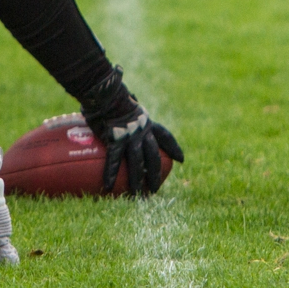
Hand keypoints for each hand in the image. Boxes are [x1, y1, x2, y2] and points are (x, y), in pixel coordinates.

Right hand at [80, 67, 184, 194]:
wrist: (107, 91)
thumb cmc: (112, 94)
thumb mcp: (125, 102)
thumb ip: (126, 108)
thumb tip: (121, 104)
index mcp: (147, 121)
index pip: (165, 137)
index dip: (173, 148)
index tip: (181, 159)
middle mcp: (143, 131)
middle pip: (154, 157)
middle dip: (155, 174)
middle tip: (155, 189)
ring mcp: (130, 136)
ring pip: (137, 163)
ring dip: (138, 180)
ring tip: (138, 196)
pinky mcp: (115, 140)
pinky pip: (114, 160)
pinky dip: (111, 174)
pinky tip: (109, 186)